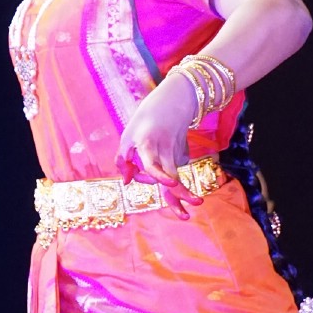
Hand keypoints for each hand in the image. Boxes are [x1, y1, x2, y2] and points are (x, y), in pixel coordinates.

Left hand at [115, 76, 203, 219]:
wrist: (175, 100)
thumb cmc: (145, 119)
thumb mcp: (127, 134)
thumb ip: (123, 160)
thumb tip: (128, 183)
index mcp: (147, 145)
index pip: (152, 164)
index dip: (160, 175)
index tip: (170, 185)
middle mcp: (164, 151)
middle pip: (173, 178)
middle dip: (183, 194)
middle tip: (190, 211)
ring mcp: (176, 153)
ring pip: (175, 178)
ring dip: (181, 195)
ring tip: (186, 212)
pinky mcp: (183, 154)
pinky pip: (172, 169)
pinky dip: (165, 171)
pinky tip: (164, 158)